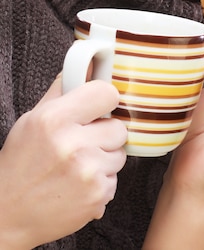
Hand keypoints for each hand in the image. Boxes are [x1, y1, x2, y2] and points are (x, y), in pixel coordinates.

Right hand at [0, 75, 126, 248]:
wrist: (8, 215)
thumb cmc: (21, 163)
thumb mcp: (33, 119)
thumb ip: (63, 89)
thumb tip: (90, 62)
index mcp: (55, 119)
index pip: (107, 93)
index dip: (104, 100)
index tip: (98, 108)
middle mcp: (72, 145)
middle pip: (119, 127)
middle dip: (105, 134)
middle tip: (83, 143)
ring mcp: (87, 173)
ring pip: (120, 154)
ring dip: (104, 159)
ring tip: (78, 166)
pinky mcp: (97, 196)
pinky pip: (115, 180)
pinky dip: (100, 183)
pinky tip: (78, 185)